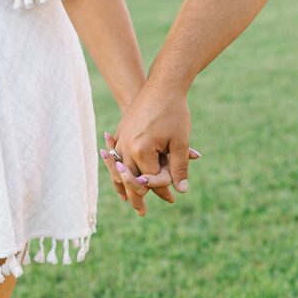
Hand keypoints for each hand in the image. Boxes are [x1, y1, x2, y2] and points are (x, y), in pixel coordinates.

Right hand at [101, 81, 198, 215]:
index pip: (150, 180)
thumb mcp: (180, 141)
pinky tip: (120, 178)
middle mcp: (126, 147)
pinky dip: (118, 170)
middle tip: (142, 213)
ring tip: (128, 201)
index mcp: (141, 150)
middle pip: (130, 180)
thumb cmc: (174, 112)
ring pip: (119, 171)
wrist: (162, 85)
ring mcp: (120, 140)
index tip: (171, 200)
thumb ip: (179, 167)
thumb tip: (181, 191)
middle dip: (138, 197)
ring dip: (123, 186)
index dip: (162, 190)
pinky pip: (116, 158)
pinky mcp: (119, 133)